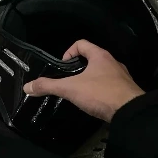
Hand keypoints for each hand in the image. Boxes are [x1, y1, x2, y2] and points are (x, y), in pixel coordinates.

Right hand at [23, 40, 144, 122]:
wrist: (130, 113)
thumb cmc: (100, 93)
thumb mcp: (70, 88)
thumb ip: (48, 86)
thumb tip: (27, 87)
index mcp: (100, 56)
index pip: (81, 44)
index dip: (68, 52)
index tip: (62, 66)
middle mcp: (112, 62)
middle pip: (91, 58)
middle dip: (77, 68)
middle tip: (67, 80)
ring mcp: (121, 77)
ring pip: (100, 72)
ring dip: (88, 79)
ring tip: (78, 91)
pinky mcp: (125, 91)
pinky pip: (108, 85)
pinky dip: (99, 90)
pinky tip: (92, 101)